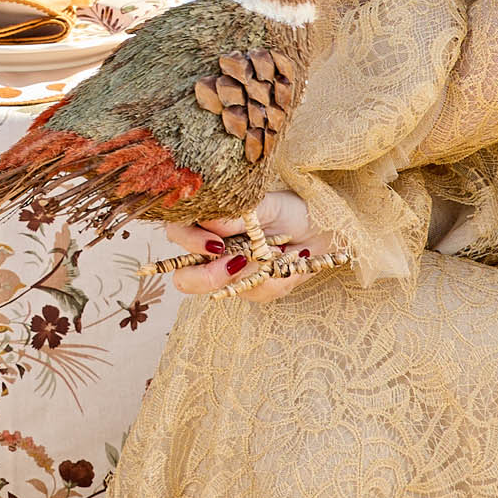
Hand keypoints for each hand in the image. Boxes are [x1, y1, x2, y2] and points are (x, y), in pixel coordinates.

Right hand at [162, 192, 337, 304]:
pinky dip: (279, 278)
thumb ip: (236, 215)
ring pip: (223, 290)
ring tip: (281, 253)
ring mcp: (230, 273)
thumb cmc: (287, 208)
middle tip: (238, 264)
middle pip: (185, 278)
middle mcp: (210, 251)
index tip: (216, 245)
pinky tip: (292, 260)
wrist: (320, 226)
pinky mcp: (253, 288)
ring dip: (255, 275)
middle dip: (209, 277)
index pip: (177, 233)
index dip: (189, 243)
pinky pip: (257, 293)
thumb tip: (211, 224)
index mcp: (206, 223)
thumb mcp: (264, 204)